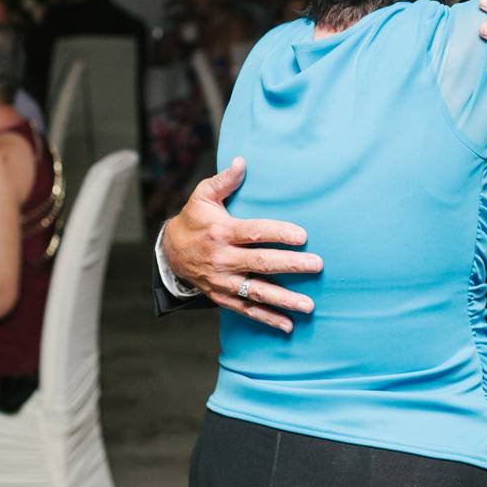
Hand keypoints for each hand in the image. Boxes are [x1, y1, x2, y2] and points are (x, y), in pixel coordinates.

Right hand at [165, 156, 322, 332]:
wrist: (170, 253)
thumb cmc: (194, 220)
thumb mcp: (202, 196)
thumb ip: (224, 180)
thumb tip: (242, 161)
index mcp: (221, 232)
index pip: (254, 233)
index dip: (279, 234)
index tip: (303, 235)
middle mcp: (222, 259)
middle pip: (261, 263)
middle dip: (291, 265)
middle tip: (317, 265)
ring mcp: (222, 281)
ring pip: (256, 292)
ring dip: (284, 300)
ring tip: (309, 305)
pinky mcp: (222, 297)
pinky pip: (246, 310)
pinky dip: (267, 319)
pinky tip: (288, 325)